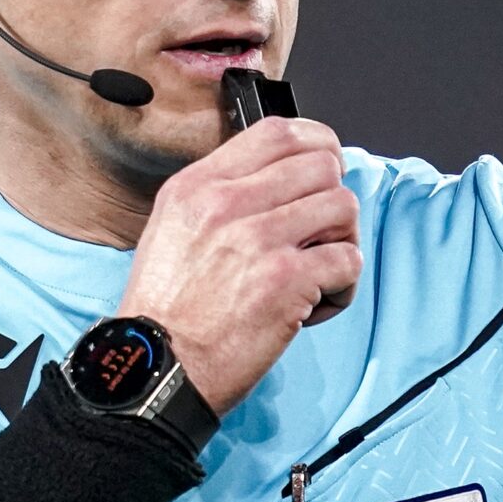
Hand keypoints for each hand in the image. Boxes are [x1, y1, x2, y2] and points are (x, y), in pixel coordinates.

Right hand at [117, 117, 361, 413]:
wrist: (154, 370)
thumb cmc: (165, 312)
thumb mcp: (172, 229)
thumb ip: (220, 196)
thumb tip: (278, 179)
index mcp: (197, 185)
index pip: (277, 132)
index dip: (317, 143)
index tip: (326, 167)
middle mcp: (226, 202)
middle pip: (322, 165)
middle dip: (333, 201)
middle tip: (320, 236)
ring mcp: (257, 239)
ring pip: (343, 207)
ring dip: (341, 243)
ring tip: (316, 275)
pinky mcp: (284, 280)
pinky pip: (348, 260)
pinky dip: (342, 288)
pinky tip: (314, 307)